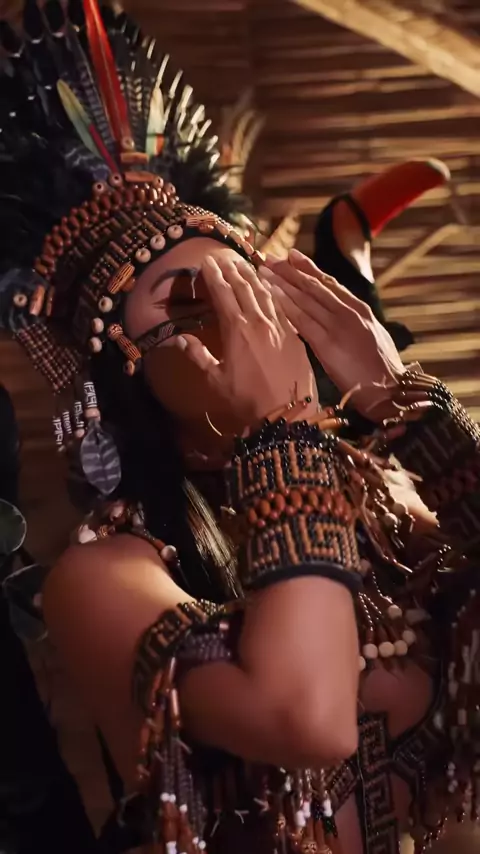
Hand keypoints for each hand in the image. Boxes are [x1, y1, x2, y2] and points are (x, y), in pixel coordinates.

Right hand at [176, 254, 317, 427]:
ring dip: (253, 275)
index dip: (214, 276)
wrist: (287, 413)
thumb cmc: (248, 400)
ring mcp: (279, 325)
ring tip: (244, 263)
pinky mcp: (294, 333)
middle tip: (223, 256)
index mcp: (237, 329)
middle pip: (244, 286)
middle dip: (232, 269)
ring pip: (265, 291)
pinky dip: (272, 291)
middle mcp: (258, 321)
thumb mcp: (216, 381)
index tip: (207, 262)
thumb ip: (198, 356)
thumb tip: (180, 339)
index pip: (223, 293)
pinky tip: (269, 286)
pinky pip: (281, 305)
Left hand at [262, 249, 407, 420]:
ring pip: (306, 298)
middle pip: (314, 285)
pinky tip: (271, 294)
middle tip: (269, 257)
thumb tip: (341, 317)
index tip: (291, 255)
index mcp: (360, 310)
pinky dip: (286, 305)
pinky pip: (302, 320)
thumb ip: (356, 324)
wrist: (391, 391)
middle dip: (290, 270)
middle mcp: (349, 312)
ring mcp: (338, 327)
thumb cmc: (382, 372)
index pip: (330, 283)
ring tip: (264, 270)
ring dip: (282, 282)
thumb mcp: (373, 338)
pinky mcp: (327, 344)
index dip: (308, 268)